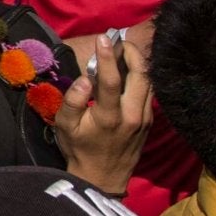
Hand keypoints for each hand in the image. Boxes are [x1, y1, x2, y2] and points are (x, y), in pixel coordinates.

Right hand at [53, 27, 152, 196]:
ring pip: (149, 82)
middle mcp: (132, 116)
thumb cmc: (80, 149)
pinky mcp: (150, 121)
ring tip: (125, 51)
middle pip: (140, 75)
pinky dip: (142, 76)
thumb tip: (84, 80)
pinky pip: (150, 92)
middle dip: (131, 53)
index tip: (104, 38)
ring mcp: (144, 118)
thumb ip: (73, 102)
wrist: (104, 177)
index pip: (112, 80)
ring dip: (139, 63)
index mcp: (109, 117)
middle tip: (119, 41)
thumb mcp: (65, 127)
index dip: (107, 56)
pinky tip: (131, 71)